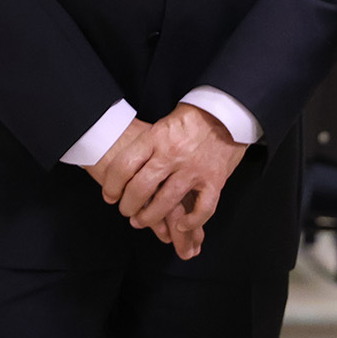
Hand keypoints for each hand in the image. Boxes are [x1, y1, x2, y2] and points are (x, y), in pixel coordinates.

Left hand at [82, 120, 206, 256]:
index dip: (112, 185)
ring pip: (165, 202)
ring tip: (140, 221)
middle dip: (127, 205)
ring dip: (149, 217)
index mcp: (156, 137)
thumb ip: (147, 145)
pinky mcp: (215, 180)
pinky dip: (191, 222)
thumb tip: (125, 168)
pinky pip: (202, 209)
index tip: (109, 195)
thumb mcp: (162, 124)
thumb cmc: (192, 117)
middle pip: (141, 188)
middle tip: (125, 209)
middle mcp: (172, 154)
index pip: (125, 165)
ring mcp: (194, 169)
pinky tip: (181, 226)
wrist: (227, 111)